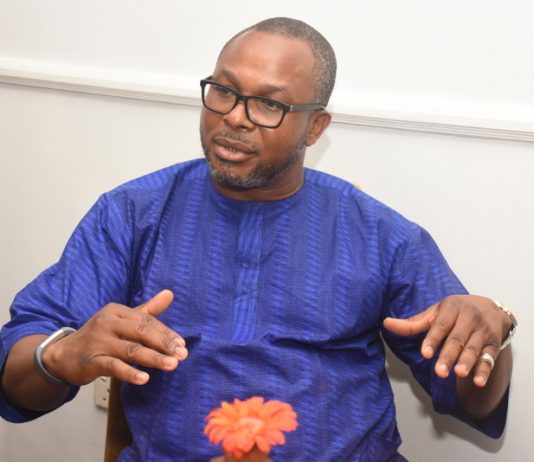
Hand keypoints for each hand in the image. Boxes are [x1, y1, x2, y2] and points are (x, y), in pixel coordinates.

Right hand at [42, 290, 187, 385]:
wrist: (62, 355)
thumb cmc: (100, 337)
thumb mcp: (122, 320)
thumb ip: (148, 310)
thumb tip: (170, 294)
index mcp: (117, 311)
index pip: (147, 321)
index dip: (166, 333)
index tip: (182, 345)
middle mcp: (108, 323)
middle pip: (142, 332)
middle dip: (164, 344)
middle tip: (182, 355)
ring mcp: (98, 342)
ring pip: (131, 349)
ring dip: (154, 358)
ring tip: (172, 365)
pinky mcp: (91, 361)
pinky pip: (113, 366)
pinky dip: (129, 372)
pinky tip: (144, 378)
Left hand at [383, 295, 511, 386]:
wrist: (490, 307)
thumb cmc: (455, 311)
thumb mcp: (435, 312)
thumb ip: (413, 323)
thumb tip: (386, 323)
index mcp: (452, 308)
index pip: (441, 325)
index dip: (432, 339)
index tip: (425, 353)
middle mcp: (469, 318)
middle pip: (457, 339)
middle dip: (448, 356)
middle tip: (440, 372)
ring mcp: (483, 331)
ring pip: (474, 349)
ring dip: (467, 362)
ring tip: (459, 373)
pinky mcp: (494, 344)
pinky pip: (489, 358)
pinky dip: (484, 371)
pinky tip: (478, 382)